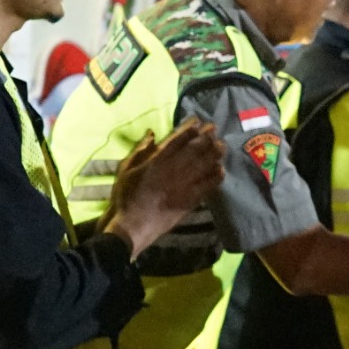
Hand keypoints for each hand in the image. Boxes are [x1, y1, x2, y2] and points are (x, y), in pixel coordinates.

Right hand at [102, 118, 225, 257]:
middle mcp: (174, 169)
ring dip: (214, 154)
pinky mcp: (189, 201)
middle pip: (195, 149)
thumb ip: (140, 150)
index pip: (178, 139)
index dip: (191, 128)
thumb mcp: (126, 168)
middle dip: (207, 138)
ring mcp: (184, 185)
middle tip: (215, 130)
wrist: (132, 226)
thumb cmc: (125, 196)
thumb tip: (151, 133)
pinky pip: (206, 186)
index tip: (199, 122)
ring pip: (204, 165)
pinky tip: (221, 171)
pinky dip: (215, 178)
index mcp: (158, 160)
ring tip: (222, 146)